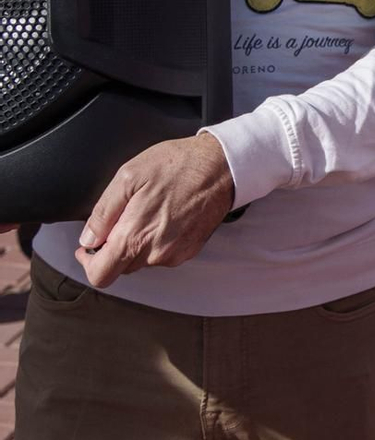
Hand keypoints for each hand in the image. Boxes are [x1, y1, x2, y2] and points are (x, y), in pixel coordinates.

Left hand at [75, 133, 234, 287]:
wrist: (222, 166)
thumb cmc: (176, 165)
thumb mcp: (128, 176)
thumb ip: (103, 213)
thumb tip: (88, 239)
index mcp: (135, 237)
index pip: (101, 275)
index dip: (88, 262)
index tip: (89, 246)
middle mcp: (155, 253)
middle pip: (120, 268)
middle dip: (113, 249)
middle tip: (120, 220)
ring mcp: (175, 254)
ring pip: (141, 261)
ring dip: (136, 244)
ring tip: (146, 212)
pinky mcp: (190, 251)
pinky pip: (161, 255)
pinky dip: (155, 241)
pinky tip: (163, 216)